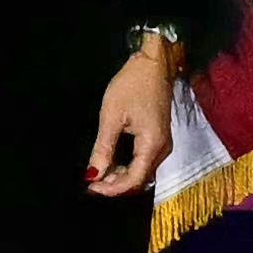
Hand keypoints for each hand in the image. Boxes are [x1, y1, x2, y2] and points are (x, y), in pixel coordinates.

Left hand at [87, 37, 180, 198]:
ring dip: (121, 177)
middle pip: (139, 180)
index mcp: (152, 145)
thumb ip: (103, 149)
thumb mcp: (112, 116)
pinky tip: (112, 162)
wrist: (155, 64)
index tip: (90, 186)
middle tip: (91, 181)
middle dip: (115, 185)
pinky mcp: (160, 139)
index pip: (133, 180)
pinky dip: (128, 167)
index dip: (111, 189)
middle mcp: (162, 150)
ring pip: (142, 173)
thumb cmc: (133, 85)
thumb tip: (93, 174)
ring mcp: (163, 145)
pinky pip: (145, 162)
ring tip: (98, 172)